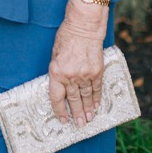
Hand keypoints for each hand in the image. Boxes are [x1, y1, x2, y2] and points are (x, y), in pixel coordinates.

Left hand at [47, 8, 106, 125]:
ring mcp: (85, 75)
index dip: (59, 110)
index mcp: (56, 72)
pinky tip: (97, 106)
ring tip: (89, 119)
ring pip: (86, 97)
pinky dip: (97, 98)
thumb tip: (61, 86)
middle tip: (79, 124)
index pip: (56, 97)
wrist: (83, 28)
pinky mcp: (97, 72)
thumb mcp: (55, 55)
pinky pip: (97, 89)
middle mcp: (70, 76)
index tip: (63, 120)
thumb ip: (58, 72)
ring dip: (88, 109)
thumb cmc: (65, 39)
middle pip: (73, 100)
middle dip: (76, 114)